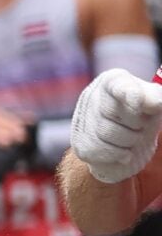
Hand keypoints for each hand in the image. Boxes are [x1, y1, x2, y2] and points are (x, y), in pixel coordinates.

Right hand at [71, 68, 161, 184]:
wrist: (125, 142)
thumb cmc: (143, 117)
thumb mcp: (153, 103)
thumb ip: (154, 99)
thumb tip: (154, 103)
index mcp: (114, 81)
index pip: (119, 85)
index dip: (130, 93)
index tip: (140, 101)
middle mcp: (92, 96)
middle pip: (113, 112)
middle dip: (136, 123)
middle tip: (141, 126)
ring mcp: (82, 120)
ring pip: (107, 133)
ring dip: (129, 141)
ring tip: (133, 139)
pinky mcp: (80, 143)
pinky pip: (100, 150)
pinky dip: (119, 154)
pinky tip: (124, 152)